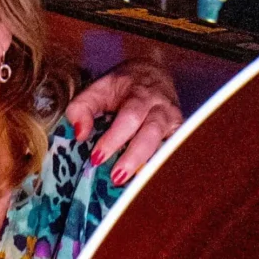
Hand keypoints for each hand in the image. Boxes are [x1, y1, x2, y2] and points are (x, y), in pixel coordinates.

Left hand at [66, 60, 182, 184]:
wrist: (152, 72)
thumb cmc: (120, 87)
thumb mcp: (97, 89)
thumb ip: (82, 108)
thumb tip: (79, 135)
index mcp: (139, 94)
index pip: (128, 117)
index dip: (113, 139)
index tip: (96, 158)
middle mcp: (160, 107)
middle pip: (151, 132)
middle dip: (133, 157)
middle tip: (116, 177)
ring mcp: (173, 121)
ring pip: (166, 144)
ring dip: (149, 166)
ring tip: (133, 186)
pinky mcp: (179, 133)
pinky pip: (173, 151)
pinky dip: (162, 166)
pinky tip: (149, 181)